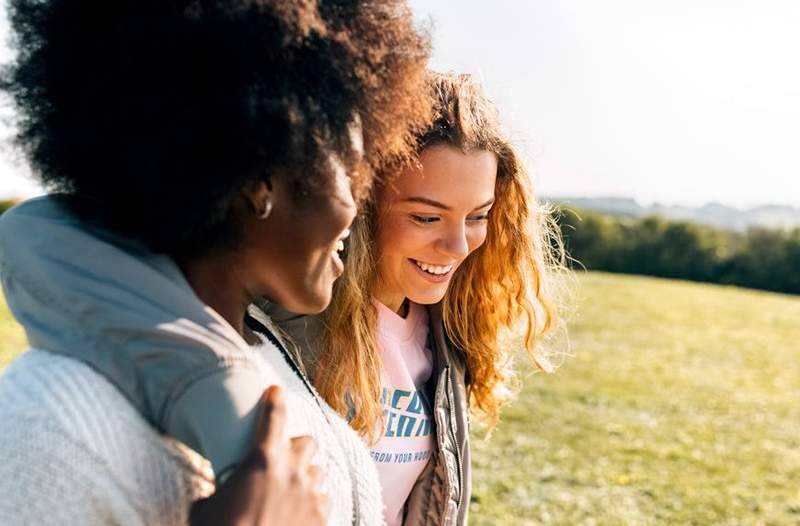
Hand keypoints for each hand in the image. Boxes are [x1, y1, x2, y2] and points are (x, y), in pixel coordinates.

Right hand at [189, 386, 328, 525]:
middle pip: (306, 442)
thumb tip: (215, 495)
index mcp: (262, 461)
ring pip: (317, 472)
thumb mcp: (205, 509)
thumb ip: (218, 491)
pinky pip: (323, 500)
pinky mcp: (321, 517)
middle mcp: (292, 471)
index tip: (275, 391)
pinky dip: (313, 504)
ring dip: (305, 476)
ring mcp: (310, 494)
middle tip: (283, 459)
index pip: (272, 417)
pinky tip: (299, 514)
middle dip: (296, 447)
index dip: (274, 400)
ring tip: (291, 490)